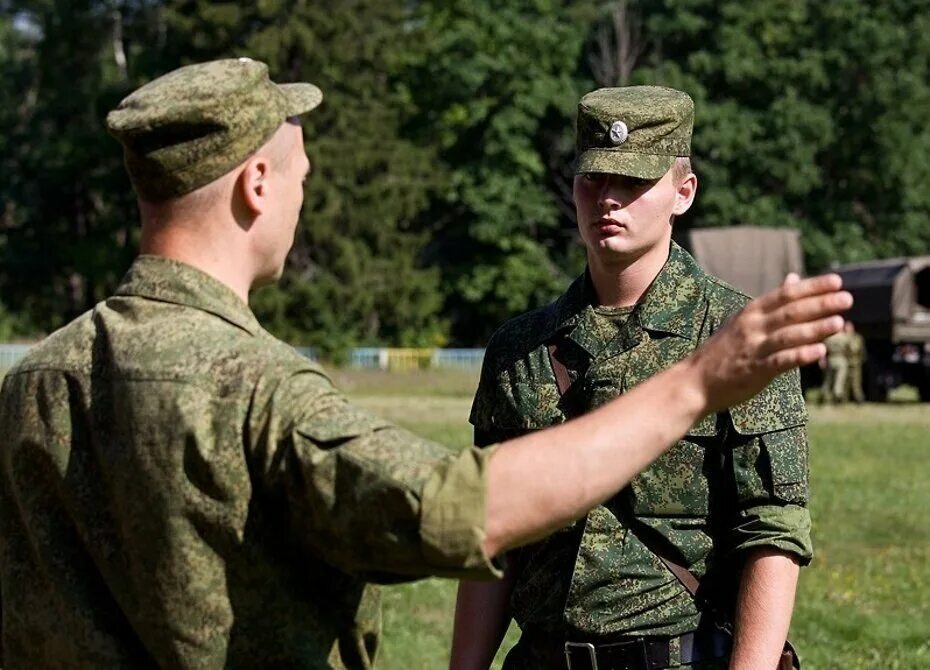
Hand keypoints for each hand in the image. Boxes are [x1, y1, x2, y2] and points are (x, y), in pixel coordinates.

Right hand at [689, 273, 851, 411]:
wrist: (695, 381)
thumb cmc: (723, 351)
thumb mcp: (744, 320)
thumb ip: (772, 303)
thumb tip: (794, 278)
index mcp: (752, 312)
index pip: (785, 294)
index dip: (812, 287)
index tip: (836, 281)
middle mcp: (753, 326)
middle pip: (791, 312)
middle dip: (820, 304)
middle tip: (847, 299)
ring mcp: (753, 348)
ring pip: (788, 335)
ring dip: (815, 328)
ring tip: (840, 322)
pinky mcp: (754, 370)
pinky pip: (780, 361)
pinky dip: (800, 355)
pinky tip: (819, 352)